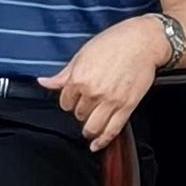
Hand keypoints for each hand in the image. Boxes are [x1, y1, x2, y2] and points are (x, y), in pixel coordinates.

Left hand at [36, 16, 165, 151]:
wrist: (141, 41)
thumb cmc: (114, 42)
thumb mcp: (82, 54)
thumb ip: (63, 73)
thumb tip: (44, 81)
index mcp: (79, 77)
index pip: (65, 102)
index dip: (69, 101)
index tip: (73, 100)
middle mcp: (93, 91)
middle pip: (78, 114)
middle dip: (80, 112)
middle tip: (85, 107)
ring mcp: (110, 101)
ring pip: (92, 127)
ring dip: (88, 130)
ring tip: (89, 128)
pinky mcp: (126, 107)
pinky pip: (112, 130)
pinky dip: (102, 141)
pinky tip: (97, 144)